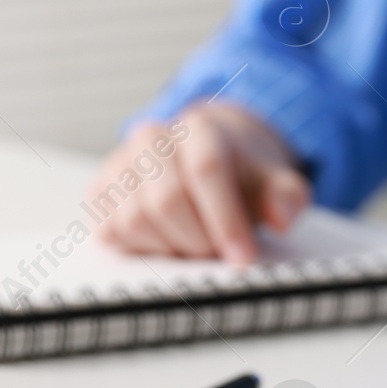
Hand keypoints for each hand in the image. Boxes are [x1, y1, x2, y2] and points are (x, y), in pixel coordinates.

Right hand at [88, 101, 309, 261]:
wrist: (202, 159)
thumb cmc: (239, 176)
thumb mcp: (272, 182)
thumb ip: (286, 196)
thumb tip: (283, 216)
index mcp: (199, 129)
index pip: (206, 170)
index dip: (225, 220)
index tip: (243, 258)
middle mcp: (152, 139)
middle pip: (167, 201)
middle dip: (198, 240)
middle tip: (218, 257)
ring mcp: (121, 164)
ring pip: (135, 220)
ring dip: (171, 248)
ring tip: (196, 247)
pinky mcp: (100, 192)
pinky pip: (112, 232)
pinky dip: (144, 249)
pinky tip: (169, 243)